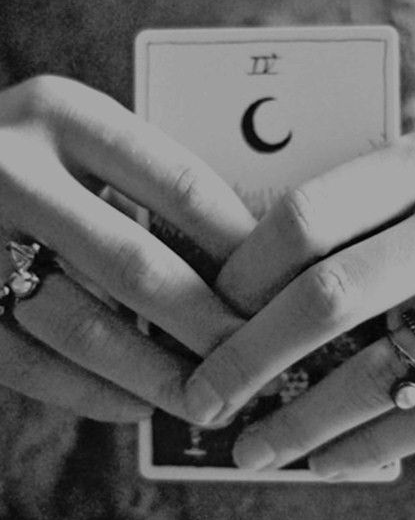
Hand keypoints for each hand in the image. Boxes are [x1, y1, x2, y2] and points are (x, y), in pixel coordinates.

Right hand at [0, 75, 252, 421]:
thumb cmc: (33, 159)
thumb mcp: (82, 141)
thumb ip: (145, 183)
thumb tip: (244, 260)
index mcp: (62, 114)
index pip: (181, 186)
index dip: (241, 248)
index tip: (283, 290)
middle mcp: (11, 169)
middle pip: (137, 264)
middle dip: (207, 325)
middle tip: (257, 361)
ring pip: (82, 326)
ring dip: (156, 374)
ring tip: (207, 398)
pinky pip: (29, 363)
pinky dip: (92, 392)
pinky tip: (137, 404)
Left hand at [183, 127, 414, 476]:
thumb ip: (357, 211)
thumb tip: (251, 279)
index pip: (305, 216)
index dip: (243, 272)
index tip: (206, 314)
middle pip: (328, 296)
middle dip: (249, 357)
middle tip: (202, 397)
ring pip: (380, 372)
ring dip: (303, 421)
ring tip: (252, 447)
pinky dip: (373, 444)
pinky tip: (328, 458)